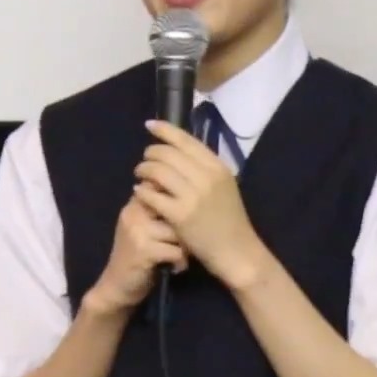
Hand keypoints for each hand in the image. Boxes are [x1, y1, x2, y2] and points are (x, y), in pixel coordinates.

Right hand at [86, 195, 186, 313]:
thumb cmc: (136, 258)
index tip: (184, 219)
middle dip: (185, 227)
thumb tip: (186, 194)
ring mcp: (137, 231)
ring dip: (184, 246)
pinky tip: (176, 267)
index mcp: (133, 206)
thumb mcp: (141, 229)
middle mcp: (133, 214)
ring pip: (178, 230)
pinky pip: (177, 250)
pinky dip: (181, 261)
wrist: (117, 287)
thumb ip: (156, 212)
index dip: (178, 199)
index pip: (160, 186)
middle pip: (174, 208)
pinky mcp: (144, 251)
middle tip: (187, 241)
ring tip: (180, 256)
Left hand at [133, 120, 263, 285]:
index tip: (150, 125)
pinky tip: (139, 192)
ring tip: (140, 174)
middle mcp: (206, 177)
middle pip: (167, 153)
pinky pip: (152, 195)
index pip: (186, 140)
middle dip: (150, 153)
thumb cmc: (229, 219)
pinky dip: (142, 191)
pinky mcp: (180, 215)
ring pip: (157, 171)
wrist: (236, 251)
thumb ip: (204, 168)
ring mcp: (192, 196)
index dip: (164, 130)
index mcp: (217, 167)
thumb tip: (177, 150)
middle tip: (144, 160)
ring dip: (143, 170)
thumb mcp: (224, 186)